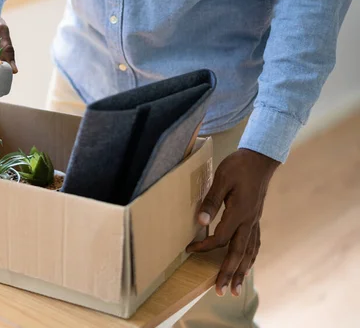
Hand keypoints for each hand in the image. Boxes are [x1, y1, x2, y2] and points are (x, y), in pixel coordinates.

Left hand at [186, 148, 279, 296]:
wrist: (261, 158)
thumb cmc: (239, 166)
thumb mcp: (221, 179)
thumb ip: (210, 202)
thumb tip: (200, 222)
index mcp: (239, 212)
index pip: (220, 238)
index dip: (204, 246)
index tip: (189, 250)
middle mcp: (250, 221)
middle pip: (238, 253)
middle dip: (228, 273)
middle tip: (221, 292)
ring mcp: (255, 220)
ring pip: (249, 251)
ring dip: (242, 271)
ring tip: (236, 289)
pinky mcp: (257, 217)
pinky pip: (255, 243)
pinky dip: (251, 257)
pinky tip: (248, 265)